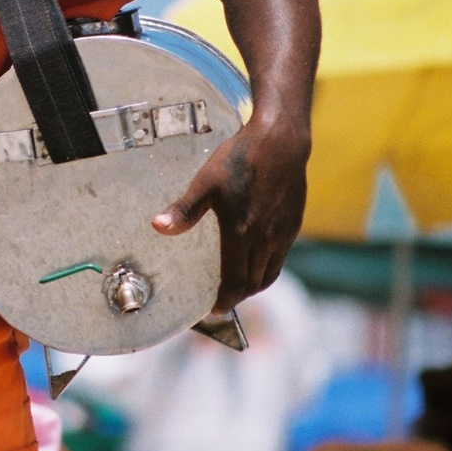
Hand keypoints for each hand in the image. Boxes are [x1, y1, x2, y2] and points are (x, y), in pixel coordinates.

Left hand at [151, 112, 308, 311]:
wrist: (280, 141)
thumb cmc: (240, 159)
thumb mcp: (206, 182)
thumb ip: (184, 209)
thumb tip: (158, 226)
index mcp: (242, 234)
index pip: (235, 283)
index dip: (224, 301)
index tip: (213, 309)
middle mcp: (266, 239)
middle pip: (252, 284)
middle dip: (237, 296)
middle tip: (221, 298)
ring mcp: (282, 233)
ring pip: (269, 273)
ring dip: (253, 285)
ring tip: (237, 285)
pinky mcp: (293, 224)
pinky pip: (280, 257)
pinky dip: (266, 268)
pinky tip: (255, 257)